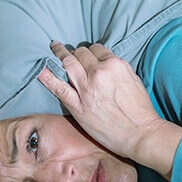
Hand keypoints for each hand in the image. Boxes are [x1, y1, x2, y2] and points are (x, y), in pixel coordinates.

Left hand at [38, 42, 181, 179]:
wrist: (139, 133)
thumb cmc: (140, 109)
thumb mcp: (133, 79)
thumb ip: (118, 69)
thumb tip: (106, 64)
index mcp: (115, 65)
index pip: (97, 49)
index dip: (92, 52)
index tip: (90, 56)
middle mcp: (98, 73)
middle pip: (81, 54)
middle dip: (77, 53)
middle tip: (72, 53)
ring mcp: (86, 89)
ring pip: (68, 63)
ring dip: (59, 53)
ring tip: (54, 48)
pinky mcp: (77, 105)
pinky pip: (58, 87)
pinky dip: (47, 77)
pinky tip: (40, 70)